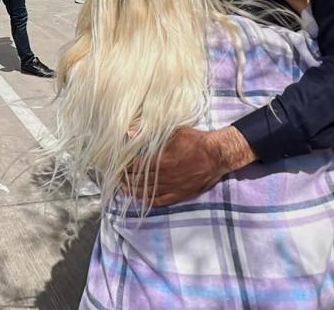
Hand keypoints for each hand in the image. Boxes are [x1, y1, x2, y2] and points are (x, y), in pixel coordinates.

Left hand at [124, 126, 255, 206]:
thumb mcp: (174, 132)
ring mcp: (173, 187)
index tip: (116, 165)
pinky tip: (142, 199)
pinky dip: (150, 201)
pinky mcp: (181, 194)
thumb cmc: (195, 141)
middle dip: (126, 179)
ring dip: (134, 191)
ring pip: (148, 192)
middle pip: (139, 180)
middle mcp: (165, 176)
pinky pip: (162, 200)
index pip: (136, 166)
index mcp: (162, 161)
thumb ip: (151, 134)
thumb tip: (129, 132)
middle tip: (116, 178)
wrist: (217, 155)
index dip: (124, 167)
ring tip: (124, 189)